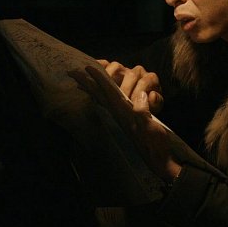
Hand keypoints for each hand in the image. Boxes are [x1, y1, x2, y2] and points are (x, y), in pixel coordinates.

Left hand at [69, 66, 180, 181]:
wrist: (156, 159)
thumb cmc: (155, 143)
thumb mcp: (151, 127)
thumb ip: (143, 113)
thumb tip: (140, 96)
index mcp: (124, 112)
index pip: (109, 92)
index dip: (99, 79)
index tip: (87, 67)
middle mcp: (119, 114)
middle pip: (99, 95)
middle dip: (86, 83)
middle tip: (71, 73)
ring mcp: (121, 118)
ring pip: (102, 99)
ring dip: (90, 89)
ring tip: (81, 81)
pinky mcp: (125, 121)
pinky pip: (109, 105)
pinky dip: (100, 97)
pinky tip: (99, 96)